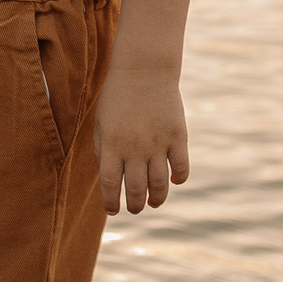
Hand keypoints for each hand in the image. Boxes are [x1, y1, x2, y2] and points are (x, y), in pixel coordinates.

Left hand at [93, 64, 187, 213]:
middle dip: (134, 205)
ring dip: (157, 198)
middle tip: (135, 209)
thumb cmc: (117, 97)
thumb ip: (101, 150)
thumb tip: (109, 178)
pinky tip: (174, 181)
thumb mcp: (100, 123)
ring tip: (154, 203)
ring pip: (159, 183)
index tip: (112, 211)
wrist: (144, 70)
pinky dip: (179, 178)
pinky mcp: (178, 137)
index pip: (109, 184)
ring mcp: (158, 143)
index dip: (110, 202)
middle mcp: (134, 148)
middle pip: (135, 189)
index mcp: (111, 145)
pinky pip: (181, 166)